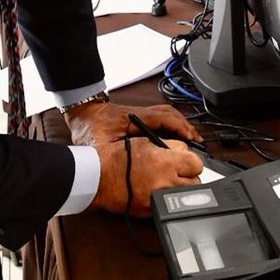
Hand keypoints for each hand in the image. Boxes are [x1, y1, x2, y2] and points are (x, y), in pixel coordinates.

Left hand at [66, 100, 202, 146]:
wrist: (81, 112)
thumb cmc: (88, 126)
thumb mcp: (97, 144)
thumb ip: (110, 154)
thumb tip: (121, 167)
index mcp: (133, 117)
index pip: (163, 118)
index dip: (179, 127)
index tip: (190, 138)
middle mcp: (140, 113)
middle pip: (170, 114)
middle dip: (186, 127)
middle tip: (198, 142)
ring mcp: (141, 114)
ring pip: (168, 114)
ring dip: (181, 125)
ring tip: (192, 139)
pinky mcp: (140, 118)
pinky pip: (162, 118)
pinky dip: (173, 125)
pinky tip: (177, 137)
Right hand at [91, 138, 203, 216]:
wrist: (98, 177)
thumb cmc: (117, 158)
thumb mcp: (145, 142)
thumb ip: (169, 146)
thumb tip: (184, 151)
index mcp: (166, 162)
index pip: (197, 163)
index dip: (191, 160)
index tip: (185, 160)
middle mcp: (166, 182)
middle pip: (196, 182)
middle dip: (189, 175)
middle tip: (177, 171)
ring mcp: (159, 198)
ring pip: (185, 196)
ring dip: (181, 188)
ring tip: (167, 182)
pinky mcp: (151, 211)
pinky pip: (169, 205)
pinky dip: (167, 199)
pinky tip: (156, 191)